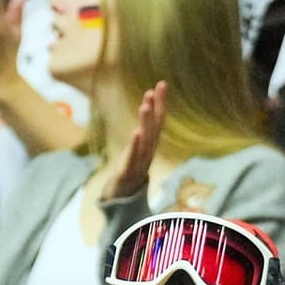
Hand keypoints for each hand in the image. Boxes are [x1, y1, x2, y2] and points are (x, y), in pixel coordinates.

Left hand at [105, 82, 166, 200]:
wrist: (123, 201)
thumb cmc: (131, 170)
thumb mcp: (137, 148)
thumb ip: (144, 131)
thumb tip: (147, 109)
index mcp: (150, 144)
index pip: (158, 120)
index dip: (160, 103)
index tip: (162, 84)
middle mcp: (148, 151)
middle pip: (154, 128)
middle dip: (155, 108)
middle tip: (154, 89)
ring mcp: (139, 162)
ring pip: (144, 141)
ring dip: (146, 123)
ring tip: (145, 105)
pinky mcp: (128, 172)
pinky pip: (132, 158)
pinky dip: (135, 146)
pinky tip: (136, 133)